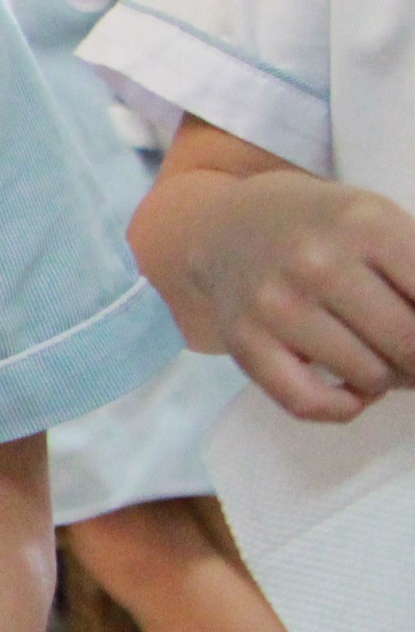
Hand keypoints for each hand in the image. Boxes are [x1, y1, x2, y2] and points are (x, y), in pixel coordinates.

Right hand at [183, 172, 414, 419]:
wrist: (233, 226)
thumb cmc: (327, 230)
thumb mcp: (383, 224)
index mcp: (365, 223)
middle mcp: (316, 262)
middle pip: (409, 342)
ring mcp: (275, 304)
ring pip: (367, 376)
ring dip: (389, 380)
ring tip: (386, 363)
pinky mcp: (244, 341)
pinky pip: (308, 402)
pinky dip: (345, 408)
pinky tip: (356, 393)